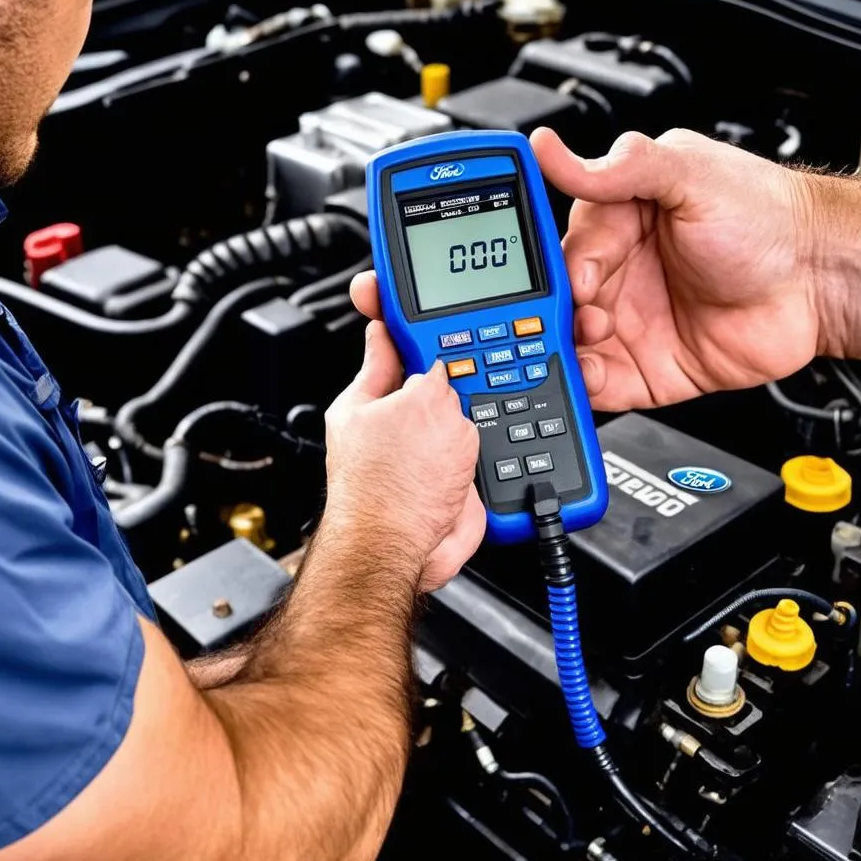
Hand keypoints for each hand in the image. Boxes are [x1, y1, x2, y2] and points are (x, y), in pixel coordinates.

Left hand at [323, 321, 483, 591]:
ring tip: (473, 426)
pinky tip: (490, 449)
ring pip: (465, 417)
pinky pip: (483, 452)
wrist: (409, 554)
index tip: (430, 306)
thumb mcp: (417, 405)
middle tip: (471, 370)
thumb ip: (433, 375)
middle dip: (458, 377)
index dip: (409, 322)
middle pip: (436, 381)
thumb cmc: (390, 490)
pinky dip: (494, 450)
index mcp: (367, 400)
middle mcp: (393, 427)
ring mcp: (424, 456)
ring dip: (478, 419)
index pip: (389, 343)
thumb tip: (442, 365)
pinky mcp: (454, 482)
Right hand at [528, 127, 821, 409]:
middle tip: (587, 317)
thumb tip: (551, 149)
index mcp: (620, 221)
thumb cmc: (766, 219)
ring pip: (573, 344)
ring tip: (592, 344)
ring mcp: (633, 321)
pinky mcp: (648, 367)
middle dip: (559, 314)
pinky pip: (602, 384)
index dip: (566, 267)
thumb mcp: (689, 177)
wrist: (822, 279)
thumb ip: (621, 168)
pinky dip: (585, 386)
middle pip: (562, 301)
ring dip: (568, 350)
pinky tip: (591, 376)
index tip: (579, 280)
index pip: (567, 247)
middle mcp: (621, 272)